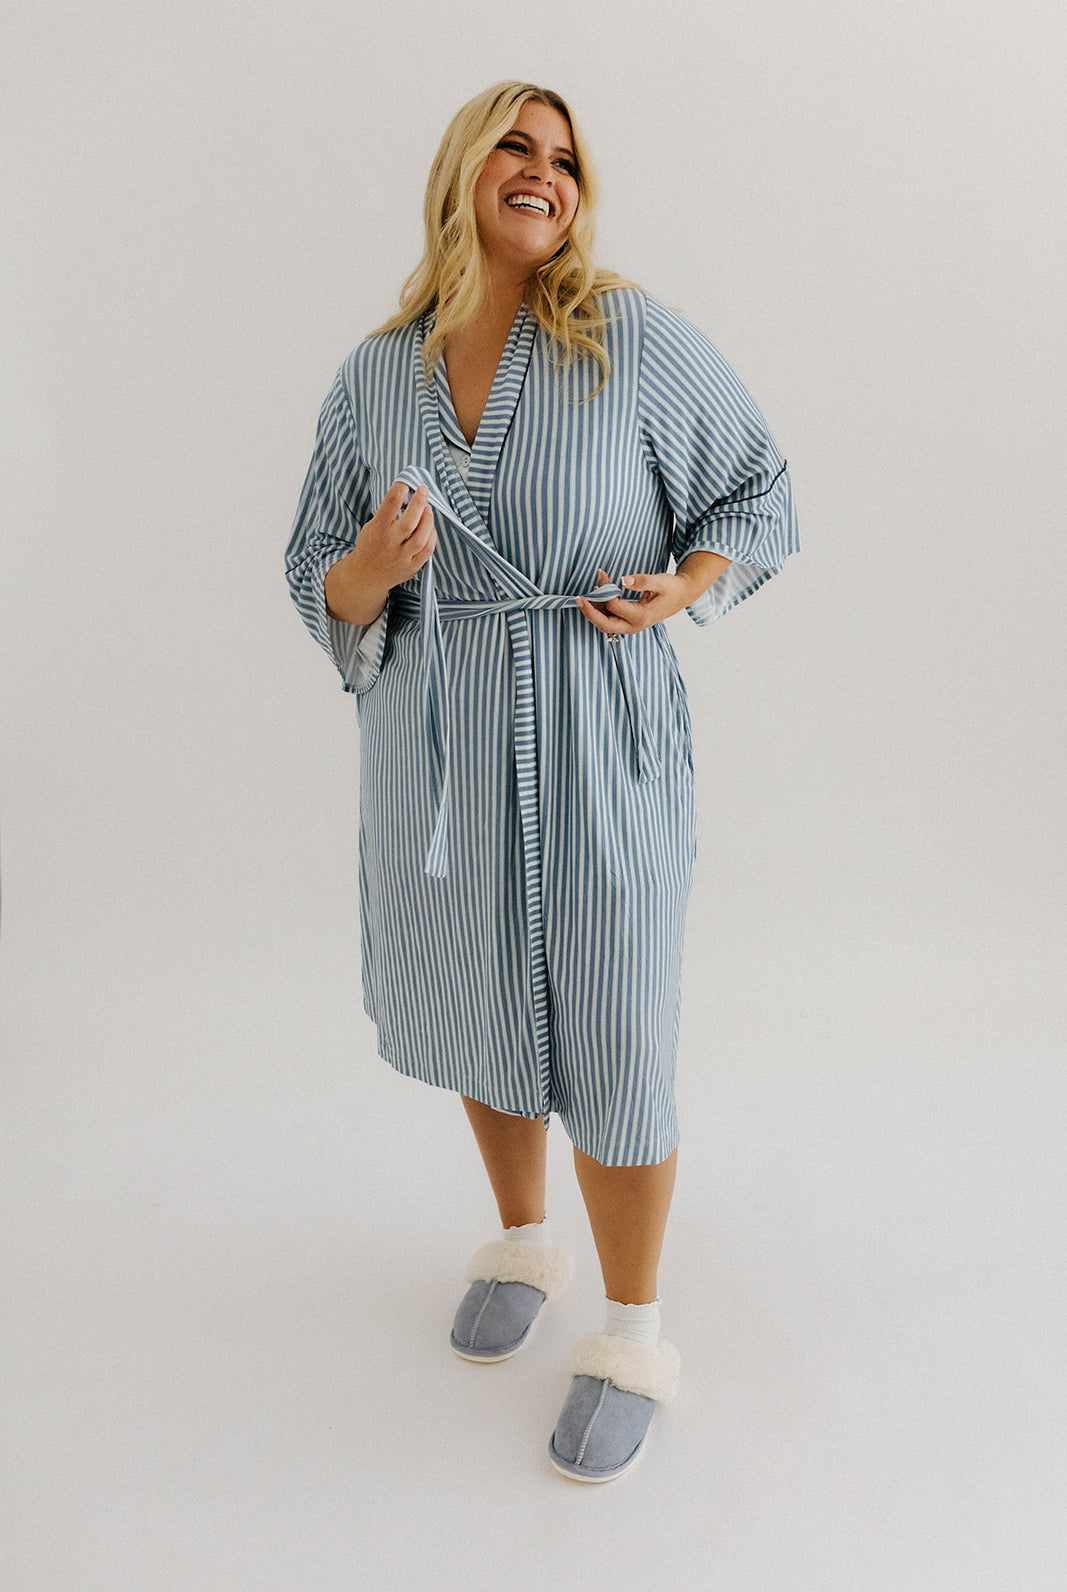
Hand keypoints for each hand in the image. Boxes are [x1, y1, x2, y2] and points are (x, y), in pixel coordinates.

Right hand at [325, 482, 435, 625]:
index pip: (391, 503)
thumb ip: (387, 513)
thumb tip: (406, 495)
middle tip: (423, 490)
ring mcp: (402, 556)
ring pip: (421, 537)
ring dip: (428, 520)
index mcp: (377, 529)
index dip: (401, 489)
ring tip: (429, 509)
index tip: (406, 482)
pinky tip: (431, 528)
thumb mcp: (371, 526)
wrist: (366, 575)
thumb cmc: (370, 546)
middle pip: (409, 521)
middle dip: (419, 502)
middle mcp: (390, 543)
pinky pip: (427, 551)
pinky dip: (432, 537)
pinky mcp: (411, 567)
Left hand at [575, 566, 698, 637]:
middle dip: (589, 612)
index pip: (614, 605)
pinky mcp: (628, 623)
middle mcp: (634, 626)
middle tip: (578, 598)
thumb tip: (625, 579)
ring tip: (588, 593)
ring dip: (594, 610)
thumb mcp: (660, 581)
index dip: (605, 589)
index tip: (601, 573)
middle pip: (604, 624)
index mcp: (641, 616)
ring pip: (604, 624)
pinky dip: (600, 610)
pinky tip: (598, 596)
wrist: (681, 596)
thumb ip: (642, 581)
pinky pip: (609, 621)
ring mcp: (630, 626)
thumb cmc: (671, 589)